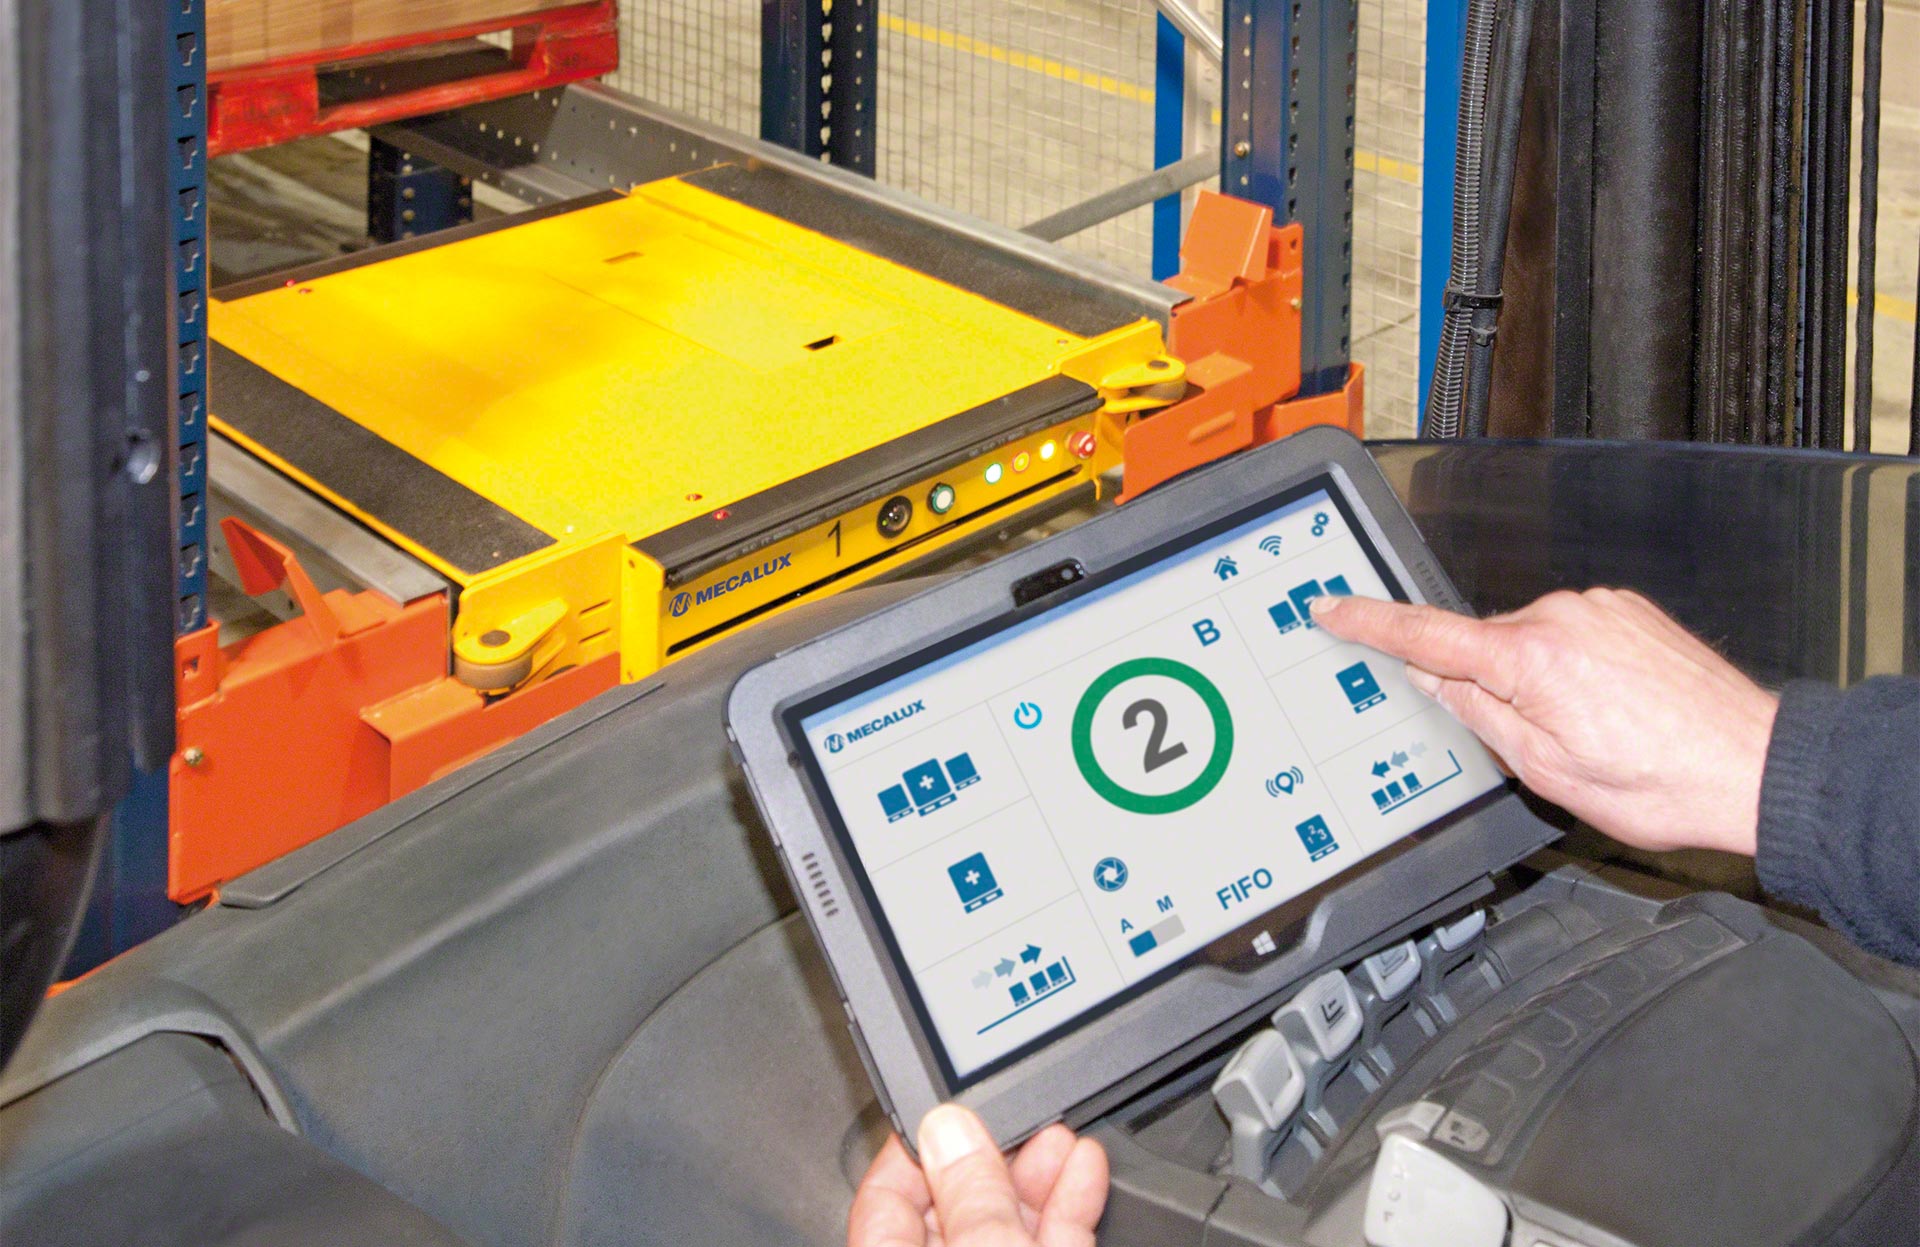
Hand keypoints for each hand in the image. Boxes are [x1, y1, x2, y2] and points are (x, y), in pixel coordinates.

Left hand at [848, 1105, 1107, 1246]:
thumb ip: (972, 1203)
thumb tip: (952, 1133)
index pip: (885, 1204)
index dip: (916, 1147)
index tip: (948, 1107)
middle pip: (954, 1208)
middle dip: (992, 1151)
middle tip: (1016, 1111)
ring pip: (1008, 1224)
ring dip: (1037, 1173)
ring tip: (1057, 1131)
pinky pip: (1051, 1245)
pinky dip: (1069, 1209)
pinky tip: (1082, 1169)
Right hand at [1311, 588, 1777, 855]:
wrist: (1754, 768)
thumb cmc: (1663, 782)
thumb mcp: (1545, 769)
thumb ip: (1477, 714)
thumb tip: (1431, 677)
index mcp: (1530, 659)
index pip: (1425, 633)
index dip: (1369, 622)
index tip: (1330, 607)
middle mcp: (1563, 617)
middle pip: (1481, 645)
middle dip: (1487, 687)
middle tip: (1536, 743)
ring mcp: (1598, 608)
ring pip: (1527, 643)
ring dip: (1535, 682)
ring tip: (1593, 735)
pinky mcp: (1626, 611)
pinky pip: (1569, 634)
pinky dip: (1571, 669)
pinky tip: (1611, 711)